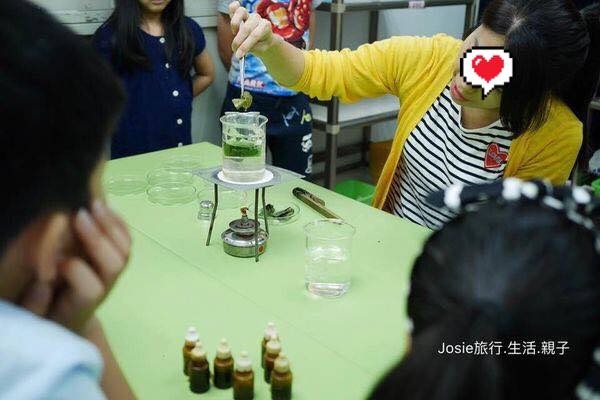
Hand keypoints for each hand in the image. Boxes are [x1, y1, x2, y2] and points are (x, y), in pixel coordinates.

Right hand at [20, 201, 130, 332]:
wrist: (69, 313)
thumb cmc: (47, 312)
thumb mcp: (36, 313)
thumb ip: (37, 300)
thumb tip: (46, 278)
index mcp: (83, 305)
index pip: (90, 289)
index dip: (76, 270)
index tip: (56, 259)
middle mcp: (105, 288)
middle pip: (114, 264)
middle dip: (97, 238)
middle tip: (77, 215)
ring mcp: (115, 273)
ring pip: (125, 250)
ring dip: (110, 225)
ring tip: (92, 205)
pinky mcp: (118, 258)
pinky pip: (127, 239)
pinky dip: (118, 221)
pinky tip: (103, 207)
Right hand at [229, 1, 276, 58]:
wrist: (264, 39)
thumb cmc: (262, 44)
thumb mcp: (261, 49)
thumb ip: (252, 48)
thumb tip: (240, 51)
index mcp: (265, 26)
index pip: (254, 35)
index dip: (245, 46)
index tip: (239, 55)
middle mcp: (258, 18)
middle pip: (246, 27)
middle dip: (238, 41)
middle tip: (234, 51)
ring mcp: (249, 14)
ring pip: (241, 12)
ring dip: (234, 24)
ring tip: (234, 34)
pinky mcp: (241, 13)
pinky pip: (234, 7)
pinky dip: (231, 9)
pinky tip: (231, 17)